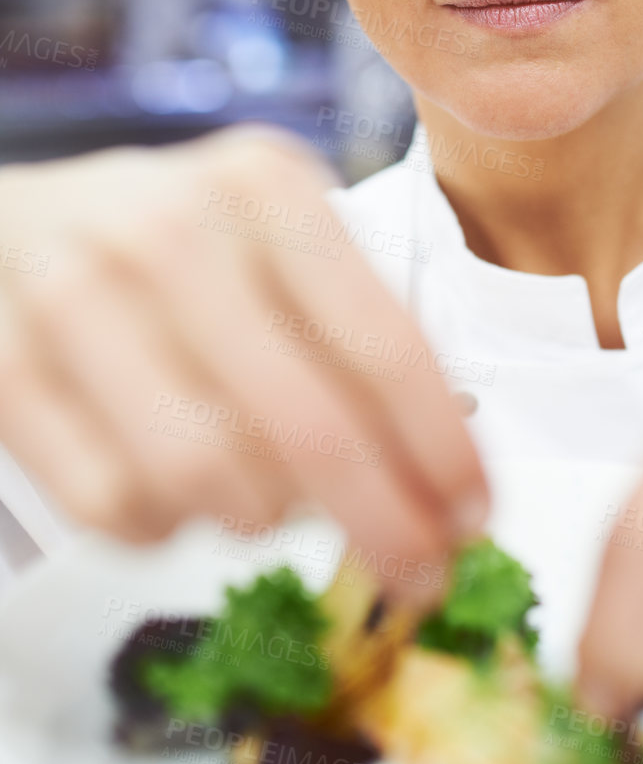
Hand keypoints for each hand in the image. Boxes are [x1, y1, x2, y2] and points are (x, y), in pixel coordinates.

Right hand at [0, 126, 486, 599]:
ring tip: (277, 501)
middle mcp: (170, 233)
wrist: (15, 220)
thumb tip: (451, 465)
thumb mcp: (283, 240)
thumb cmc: (182, 245)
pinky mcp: (8, 373)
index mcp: (265, 188)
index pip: (385, 345)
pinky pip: (117, 507)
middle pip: (308, 429)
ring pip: (209, 479)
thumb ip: (363, 331)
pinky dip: (169, 529)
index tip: (475, 518)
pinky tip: (182, 494)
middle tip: (420, 576)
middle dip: (383, 523)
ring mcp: (76, 301)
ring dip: (267, 518)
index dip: (441, 452)